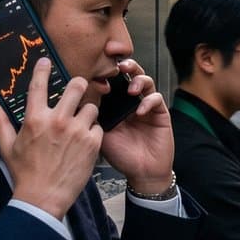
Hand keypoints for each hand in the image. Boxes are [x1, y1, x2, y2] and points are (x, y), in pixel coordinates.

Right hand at [0, 59, 103, 217]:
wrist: (43, 198)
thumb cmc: (24, 173)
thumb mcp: (7, 147)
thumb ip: (1, 123)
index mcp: (35, 119)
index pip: (39, 85)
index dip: (43, 69)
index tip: (46, 61)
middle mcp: (58, 121)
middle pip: (76, 86)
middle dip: (78, 85)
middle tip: (77, 89)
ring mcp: (77, 131)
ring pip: (92, 106)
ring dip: (87, 111)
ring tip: (81, 122)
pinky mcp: (92, 144)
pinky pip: (98, 127)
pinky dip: (94, 132)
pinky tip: (86, 141)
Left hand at [97, 59, 173, 194]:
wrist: (142, 172)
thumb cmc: (121, 156)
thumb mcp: (100, 135)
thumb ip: (93, 118)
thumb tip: (79, 100)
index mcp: (116, 105)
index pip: (113, 81)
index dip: (108, 74)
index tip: (99, 71)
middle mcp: (131, 102)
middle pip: (131, 75)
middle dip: (126, 66)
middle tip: (119, 66)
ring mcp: (146, 106)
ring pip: (146, 81)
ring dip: (138, 80)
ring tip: (131, 89)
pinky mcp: (160, 113)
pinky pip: (156, 98)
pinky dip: (149, 101)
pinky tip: (141, 110)